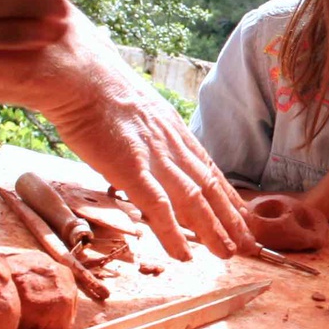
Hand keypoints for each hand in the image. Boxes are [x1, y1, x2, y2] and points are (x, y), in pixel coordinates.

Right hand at [0, 10, 253, 262]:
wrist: (77, 72)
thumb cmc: (92, 85)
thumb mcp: (129, 107)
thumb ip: (140, 129)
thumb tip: (136, 143)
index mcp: (171, 129)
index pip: (207, 167)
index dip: (226, 194)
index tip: (241, 214)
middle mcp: (172, 144)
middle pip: (210, 187)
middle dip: (232, 219)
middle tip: (251, 244)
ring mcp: (155, 157)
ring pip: (195, 201)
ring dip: (214, 231)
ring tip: (229, 255)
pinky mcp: (133, 168)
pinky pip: (160, 208)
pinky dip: (175, 234)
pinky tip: (184, 256)